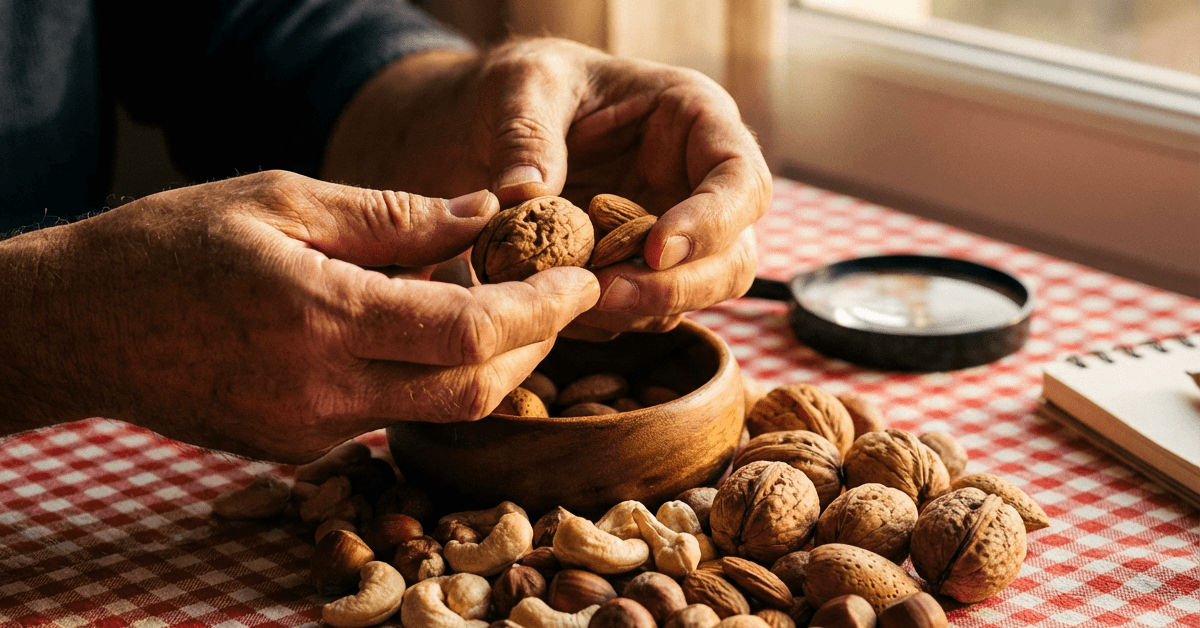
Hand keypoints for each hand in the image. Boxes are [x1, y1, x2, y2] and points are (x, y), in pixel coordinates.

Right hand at [0, 171, 598, 461]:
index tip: (581, 279)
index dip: (540, 309)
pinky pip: (390, 416)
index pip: (470, 331)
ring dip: (489, 366)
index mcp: (321, 317)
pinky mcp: (297, 450)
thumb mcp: (283, 200)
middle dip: (534, 345)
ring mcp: (309, 432)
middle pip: (473, 390)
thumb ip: (393, 215)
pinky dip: (428, 378)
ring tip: (508, 309)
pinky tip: (428, 334)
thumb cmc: (174, 244)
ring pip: (439, 411)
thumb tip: (485, 214)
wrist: (82, 324)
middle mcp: (322, 391)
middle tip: (561, 296)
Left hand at [322, 39, 767, 336]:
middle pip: (733, 258)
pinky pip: (644, 313)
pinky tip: (556, 303)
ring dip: (636, 310)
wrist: (495, 122)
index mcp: (696, 120)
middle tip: (603, 295)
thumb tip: (524, 193)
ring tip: (567, 299)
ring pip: (693, 296)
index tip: (656, 250)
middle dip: (674, 287)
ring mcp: (674, 233)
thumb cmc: (527, 86)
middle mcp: (699, 183)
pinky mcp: (639, 271)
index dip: (711, 223)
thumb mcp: (522, 88)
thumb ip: (527, 136)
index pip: (741, 181)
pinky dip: (606, 319)